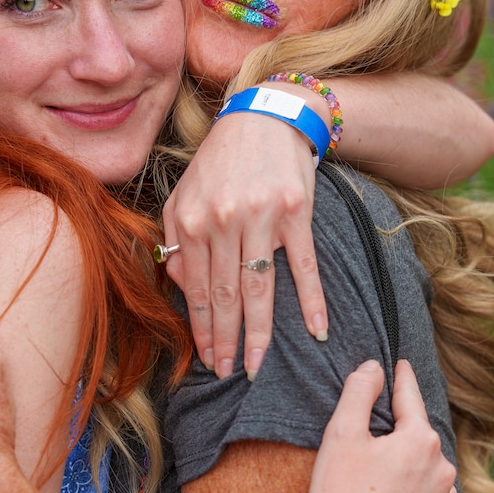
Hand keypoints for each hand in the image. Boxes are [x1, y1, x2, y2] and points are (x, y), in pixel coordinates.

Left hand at [162, 111, 326, 380]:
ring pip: (260, 289)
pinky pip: (303, 265)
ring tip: (258, 365)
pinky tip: (315, 330)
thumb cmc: (220, 163)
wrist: (263, 118)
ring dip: (260, 333)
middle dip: (227, 341)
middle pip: (226, 296)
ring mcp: (261, 218)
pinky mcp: (295, 213)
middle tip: (230, 373)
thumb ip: (178, 242)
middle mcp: (224, 221)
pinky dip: (311, 301)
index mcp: (192, 221)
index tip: (207, 360)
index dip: (202, 330)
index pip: (197, 290)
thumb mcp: (184, 195)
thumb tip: (183, 289)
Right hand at [302, 360, 456, 492]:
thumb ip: (360, 390)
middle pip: (417, 433)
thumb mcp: (341, 431)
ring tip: (377, 464)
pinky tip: (390, 491)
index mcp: (421, 441)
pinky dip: (412, 486)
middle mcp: (441, 469)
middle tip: (371, 425)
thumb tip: (375, 367)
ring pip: (424, 464)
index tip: (400, 363)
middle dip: (397, 426)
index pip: (410, 398)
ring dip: (405, 458)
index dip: (401, 378)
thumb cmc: (338, 492)